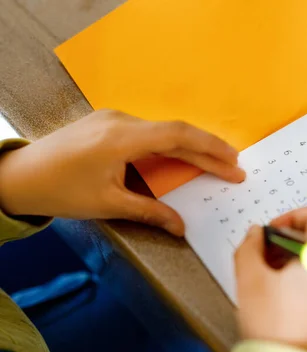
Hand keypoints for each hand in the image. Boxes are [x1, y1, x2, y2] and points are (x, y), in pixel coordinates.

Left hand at [0, 109, 244, 235]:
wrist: (17, 175)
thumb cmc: (59, 190)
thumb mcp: (108, 204)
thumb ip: (150, 212)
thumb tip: (181, 228)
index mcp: (122, 138)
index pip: (179, 136)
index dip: (211, 148)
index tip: (233, 162)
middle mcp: (120, 120)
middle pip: (176, 132)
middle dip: (208, 151)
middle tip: (234, 167)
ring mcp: (113, 118)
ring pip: (162, 131)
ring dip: (189, 148)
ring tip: (214, 164)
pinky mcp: (108, 123)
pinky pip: (147, 132)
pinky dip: (169, 146)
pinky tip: (181, 157)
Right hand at [234, 206, 306, 351]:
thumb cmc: (279, 331)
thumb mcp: (250, 281)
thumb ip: (249, 247)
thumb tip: (255, 235)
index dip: (294, 215)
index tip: (275, 231)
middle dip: (294, 241)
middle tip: (269, 255)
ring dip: (304, 260)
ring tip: (277, 279)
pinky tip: (292, 296)